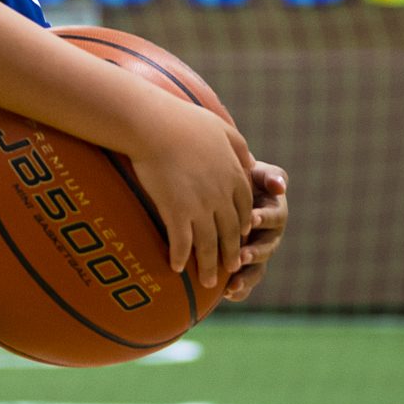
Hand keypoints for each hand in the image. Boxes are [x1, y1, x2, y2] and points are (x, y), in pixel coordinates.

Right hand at [126, 102, 254, 290]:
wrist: (153, 124)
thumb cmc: (183, 121)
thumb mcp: (221, 129)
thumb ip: (239, 148)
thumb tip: (250, 162)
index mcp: (233, 177)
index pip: (243, 211)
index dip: (241, 229)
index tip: (238, 241)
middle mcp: (221, 196)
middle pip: (230, 234)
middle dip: (230, 255)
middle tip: (228, 271)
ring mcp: (199, 206)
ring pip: (209, 245)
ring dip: (208, 266)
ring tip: (206, 282)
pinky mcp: (176, 211)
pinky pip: (181, 242)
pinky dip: (180, 256)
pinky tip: (175, 267)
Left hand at [223, 161, 288, 302]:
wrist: (222, 191)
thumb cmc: (240, 178)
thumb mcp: (255, 172)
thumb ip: (268, 176)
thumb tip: (280, 186)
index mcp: (274, 212)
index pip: (274, 216)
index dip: (264, 218)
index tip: (252, 218)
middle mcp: (269, 235)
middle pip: (267, 247)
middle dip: (255, 251)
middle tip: (242, 255)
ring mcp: (258, 253)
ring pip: (258, 269)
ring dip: (247, 277)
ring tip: (233, 284)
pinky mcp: (247, 266)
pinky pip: (247, 283)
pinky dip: (240, 291)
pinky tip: (227, 295)